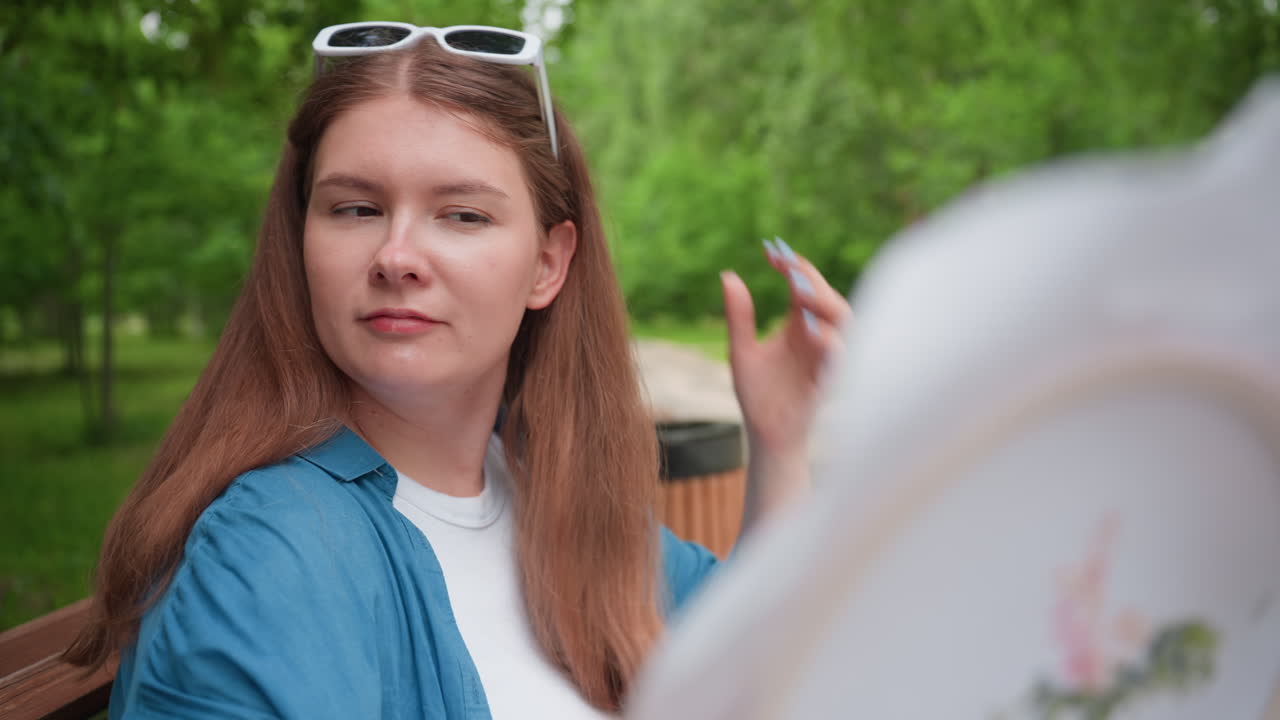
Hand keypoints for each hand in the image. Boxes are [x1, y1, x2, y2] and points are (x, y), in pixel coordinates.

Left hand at [721, 238, 851, 460]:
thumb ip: (739, 317)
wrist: (766, 435)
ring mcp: (826, 356)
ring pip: (844, 320)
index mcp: (798, 326)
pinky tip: (812, 330)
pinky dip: (831, 340)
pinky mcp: (829, 378)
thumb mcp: (741, 351)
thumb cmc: (758, 396)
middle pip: (828, 297)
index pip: (804, 286)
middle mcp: (817, 336)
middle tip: (788, 267)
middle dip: (812, 278)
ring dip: (827, 303)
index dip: (792, 266)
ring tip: (801, 290)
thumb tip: (728, 276)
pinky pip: (841, 355)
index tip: (771, 252)